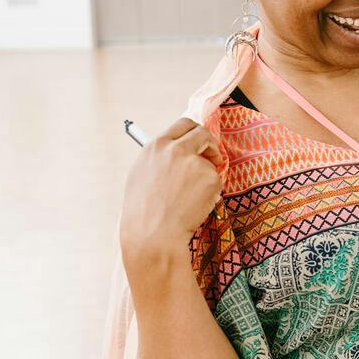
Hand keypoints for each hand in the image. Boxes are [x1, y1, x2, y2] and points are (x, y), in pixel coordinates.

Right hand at [119, 118, 224, 261]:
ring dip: (206, 175)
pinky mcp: (210, 178)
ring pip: (210, 162)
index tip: (199, 141)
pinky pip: (216, 182)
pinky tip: (194, 205)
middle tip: (212, 158)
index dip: (194, 132)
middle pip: (202, 133)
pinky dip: (211, 192)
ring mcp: (194, 162)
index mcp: (156, 146)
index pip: (183, 124)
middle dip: (210, 144)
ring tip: (188, 197)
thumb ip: (161, 157)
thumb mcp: (142, 174)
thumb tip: (180, 148)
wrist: (154, 234)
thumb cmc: (144, 211)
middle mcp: (175, 149)